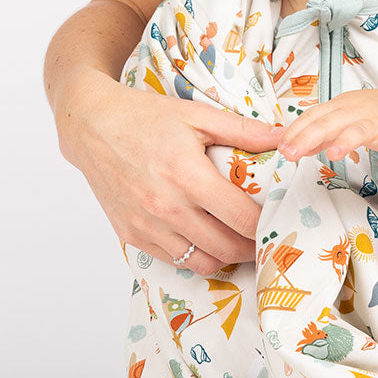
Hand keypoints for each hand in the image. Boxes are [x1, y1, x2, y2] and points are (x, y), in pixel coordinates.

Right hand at [55, 69, 280, 275]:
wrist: (92, 125)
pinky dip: (195, 255)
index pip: (242, 219)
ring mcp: (147, 225)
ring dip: (225, 255)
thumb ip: (244, 131)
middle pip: (227, 247)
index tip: (277, 222)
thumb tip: (284, 138)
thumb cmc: (145, 117)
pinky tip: (204, 237)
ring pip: (202, 262)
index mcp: (188, 176)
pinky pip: (174, 260)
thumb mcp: (197, 115)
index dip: (266, 226)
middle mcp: (167, 207)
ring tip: (236, 239)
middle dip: (252, 246)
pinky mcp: (131, 234)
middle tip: (264, 236)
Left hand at [278, 89, 377, 171]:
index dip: (295, 131)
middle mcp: (354, 112)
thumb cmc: (368, 115)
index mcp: (337, 107)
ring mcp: (376, 122)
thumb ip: (317, 134)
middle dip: (308, 137)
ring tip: (333, 155)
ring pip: (358, 130)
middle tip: (290, 154)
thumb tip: (290, 146)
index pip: (312, 116)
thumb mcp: (340, 119)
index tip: (281, 148)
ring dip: (346, 141)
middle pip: (328, 123)